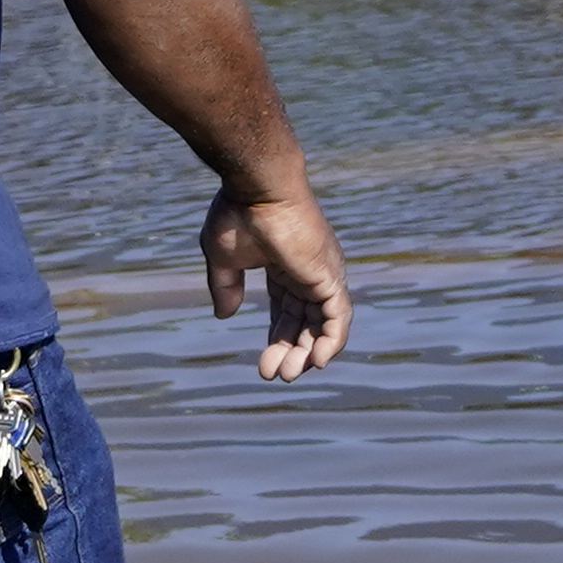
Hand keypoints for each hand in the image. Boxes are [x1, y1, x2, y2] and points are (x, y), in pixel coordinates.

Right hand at [203, 181, 350, 379]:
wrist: (257, 187)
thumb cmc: (238, 212)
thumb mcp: (223, 257)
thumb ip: (226, 286)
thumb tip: (225, 315)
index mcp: (284, 266)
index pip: (287, 310)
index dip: (277, 338)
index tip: (262, 364)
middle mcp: (308, 272)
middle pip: (305, 322)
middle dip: (290, 350)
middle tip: (274, 375)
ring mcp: (322, 274)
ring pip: (323, 324)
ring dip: (309, 353)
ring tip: (288, 375)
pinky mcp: (329, 277)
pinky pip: (339, 317)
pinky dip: (333, 341)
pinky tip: (318, 362)